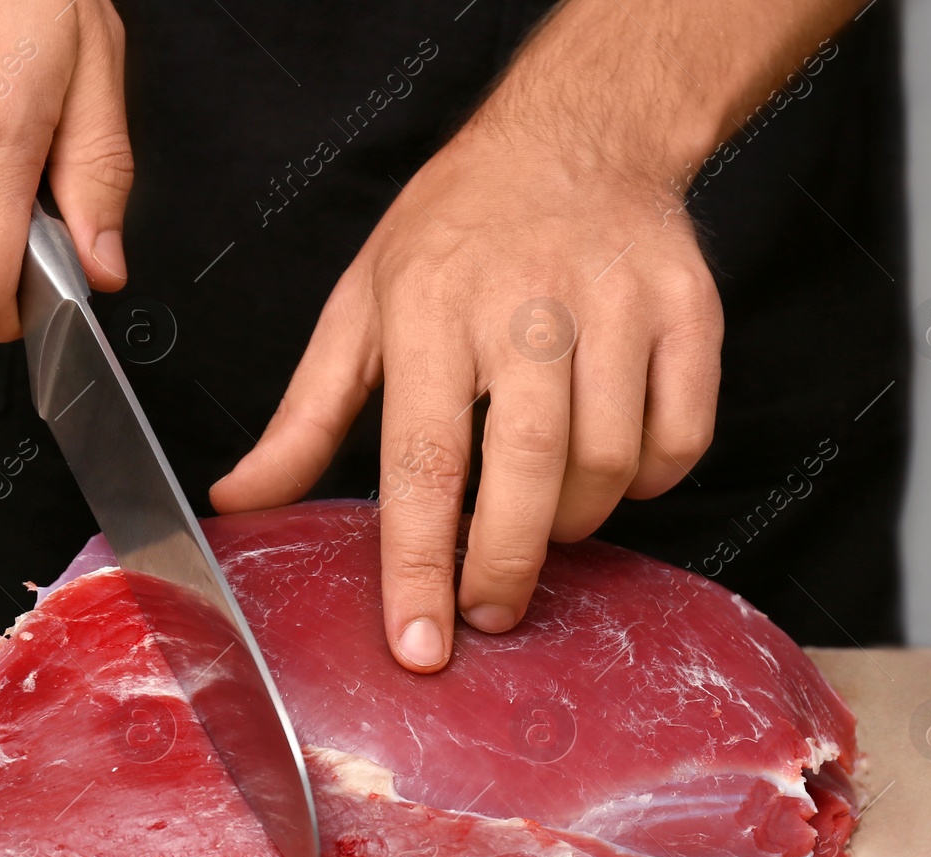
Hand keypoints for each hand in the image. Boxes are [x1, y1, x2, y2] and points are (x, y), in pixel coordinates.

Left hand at [210, 26, 726, 672]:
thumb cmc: (454, 232)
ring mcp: (617, 306)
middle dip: (504, 567)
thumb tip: (243, 501)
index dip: (420, 565)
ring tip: (539, 514)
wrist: (576, 137)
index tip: (420, 646)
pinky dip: (647, 480)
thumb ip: (305, 417)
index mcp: (431, 308)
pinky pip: (680, 440)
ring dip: (573, 521)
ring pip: (610, 467)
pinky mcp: (688, 312)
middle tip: (485, 611)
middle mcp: (527, 306)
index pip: (423, 462)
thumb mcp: (361, 308)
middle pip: (527, 474)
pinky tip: (610, 465)